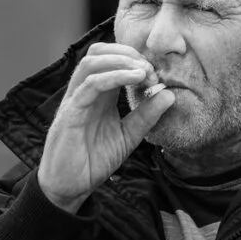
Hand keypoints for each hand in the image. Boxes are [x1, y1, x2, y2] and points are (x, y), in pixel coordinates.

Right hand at [37, 42, 173, 213]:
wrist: (70, 188)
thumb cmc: (94, 160)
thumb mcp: (128, 136)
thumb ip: (147, 115)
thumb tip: (170, 93)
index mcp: (98, 94)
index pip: (111, 59)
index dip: (135, 59)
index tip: (156, 74)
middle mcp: (84, 91)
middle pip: (99, 51)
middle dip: (127, 53)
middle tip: (150, 69)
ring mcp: (76, 100)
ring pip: (91, 62)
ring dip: (120, 59)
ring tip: (143, 71)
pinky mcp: (70, 113)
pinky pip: (90, 86)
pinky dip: (113, 76)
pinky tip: (133, 79)